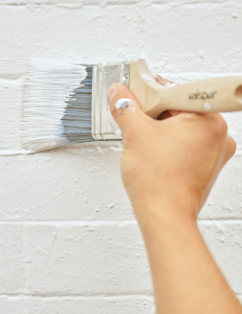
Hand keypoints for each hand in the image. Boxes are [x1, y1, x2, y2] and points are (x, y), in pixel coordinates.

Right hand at [107, 77, 235, 222]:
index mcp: (209, 120)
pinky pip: (185, 144)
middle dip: (154, 113)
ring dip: (159, 129)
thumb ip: (125, 107)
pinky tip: (155, 152)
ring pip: (181, 127)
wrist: (164, 216)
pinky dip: (168, 143)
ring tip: (145, 142)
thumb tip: (117, 93)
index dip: (150, 92)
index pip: (176, 92)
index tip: (136, 93)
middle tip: (137, 120)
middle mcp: (218, 135)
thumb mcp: (135, 134)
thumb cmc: (159, 182)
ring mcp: (213, 152)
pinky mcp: (205, 166)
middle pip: (179, 109)